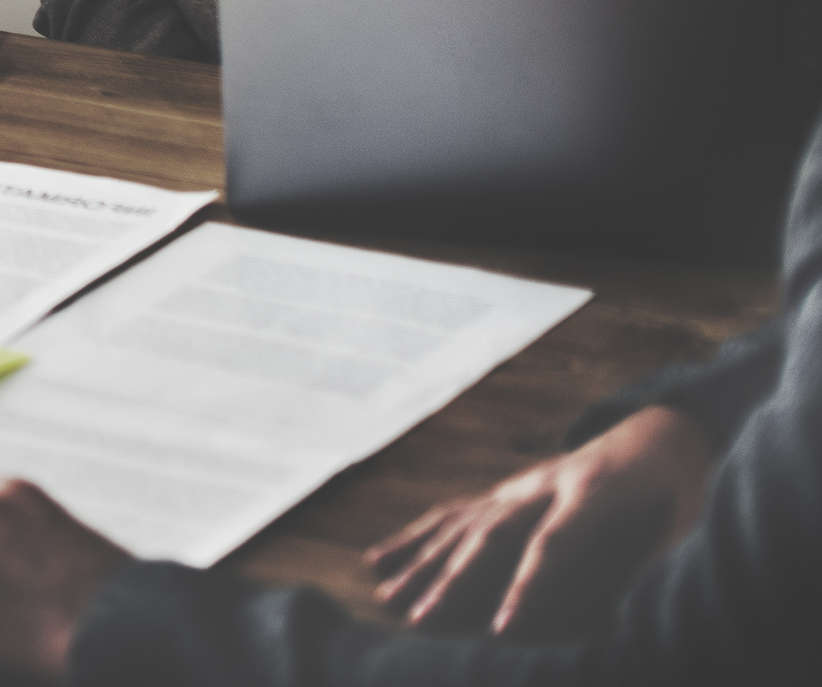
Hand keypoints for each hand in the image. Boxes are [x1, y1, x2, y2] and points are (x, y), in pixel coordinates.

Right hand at [366, 405, 715, 635]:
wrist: (663, 437)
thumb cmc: (683, 493)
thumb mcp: (690, 525)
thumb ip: (657, 565)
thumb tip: (629, 621)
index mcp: (598, 488)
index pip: (556, 543)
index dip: (529, 587)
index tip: (503, 630)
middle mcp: (545, 481)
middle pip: (492, 533)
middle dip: (454, 581)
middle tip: (421, 621)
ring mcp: (517, 484)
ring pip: (462, 524)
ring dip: (422, 565)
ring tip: (388, 600)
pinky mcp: (502, 492)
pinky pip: (451, 516)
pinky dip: (413, 540)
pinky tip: (378, 561)